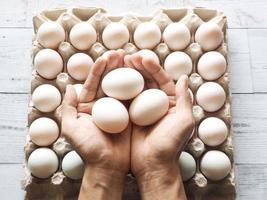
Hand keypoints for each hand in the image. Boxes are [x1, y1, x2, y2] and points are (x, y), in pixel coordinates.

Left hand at [62, 50, 130, 199]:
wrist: (108, 166)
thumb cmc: (89, 149)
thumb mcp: (71, 129)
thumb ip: (68, 107)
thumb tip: (70, 86)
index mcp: (88, 106)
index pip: (93, 83)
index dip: (99, 69)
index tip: (106, 57)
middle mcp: (103, 106)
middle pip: (109, 81)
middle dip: (114, 66)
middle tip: (121, 53)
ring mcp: (118, 110)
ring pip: (122, 87)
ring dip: (127, 72)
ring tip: (132, 59)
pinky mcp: (130, 115)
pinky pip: (134, 98)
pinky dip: (137, 87)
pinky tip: (141, 75)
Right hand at [125, 54, 194, 199]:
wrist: (152, 165)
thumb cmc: (170, 145)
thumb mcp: (184, 121)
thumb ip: (185, 99)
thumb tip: (183, 77)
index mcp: (171, 103)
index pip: (162, 80)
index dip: (153, 68)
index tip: (143, 58)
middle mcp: (156, 104)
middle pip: (147, 81)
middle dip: (138, 67)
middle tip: (128, 56)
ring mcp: (141, 109)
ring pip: (134, 87)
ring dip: (128, 74)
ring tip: (119, 62)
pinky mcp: (129, 116)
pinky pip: (124, 99)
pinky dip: (119, 88)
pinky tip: (112, 79)